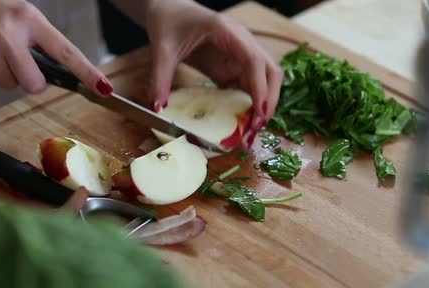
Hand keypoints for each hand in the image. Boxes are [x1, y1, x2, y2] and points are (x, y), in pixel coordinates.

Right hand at [0, 0, 112, 95]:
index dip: (87, 72)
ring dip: (6, 75)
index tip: (104, 88)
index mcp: (30, 19)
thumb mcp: (20, 15)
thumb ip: (38, 41)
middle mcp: (9, 32)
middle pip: (34, 84)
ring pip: (10, 85)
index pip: (66, 52)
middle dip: (32, 83)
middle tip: (22, 67)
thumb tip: (58, 74)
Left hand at [145, 1, 282, 147]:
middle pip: (270, 73)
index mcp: (229, 32)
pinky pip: (248, 88)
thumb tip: (157, 108)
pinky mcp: (233, 68)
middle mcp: (242, 43)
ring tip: (249, 133)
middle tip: (255, 129)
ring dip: (261, 107)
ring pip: (264, 82)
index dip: (260, 88)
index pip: (254, 61)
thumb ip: (160, 78)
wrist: (169, 9)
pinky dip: (248, 107)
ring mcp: (240, 56)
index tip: (259, 112)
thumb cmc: (170, 21)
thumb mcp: (162, 49)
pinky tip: (240, 125)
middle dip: (269, 101)